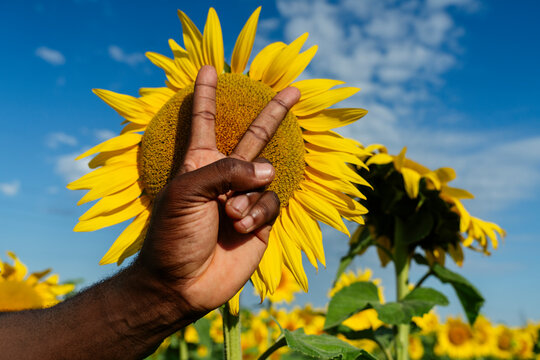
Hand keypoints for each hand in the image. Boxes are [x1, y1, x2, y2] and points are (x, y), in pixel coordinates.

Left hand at [137, 66, 300, 316]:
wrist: (182, 283)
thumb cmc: (173, 235)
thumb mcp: (188, 192)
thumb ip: (227, 171)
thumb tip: (268, 170)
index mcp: (200, 163)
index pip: (204, 120)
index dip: (205, 94)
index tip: (209, 70)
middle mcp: (225, 176)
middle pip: (254, 136)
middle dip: (273, 113)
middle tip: (294, 90)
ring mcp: (245, 198)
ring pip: (266, 178)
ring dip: (248, 198)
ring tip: (229, 218)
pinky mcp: (261, 221)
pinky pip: (271, 203)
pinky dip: (258, 214)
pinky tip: (241, 229)